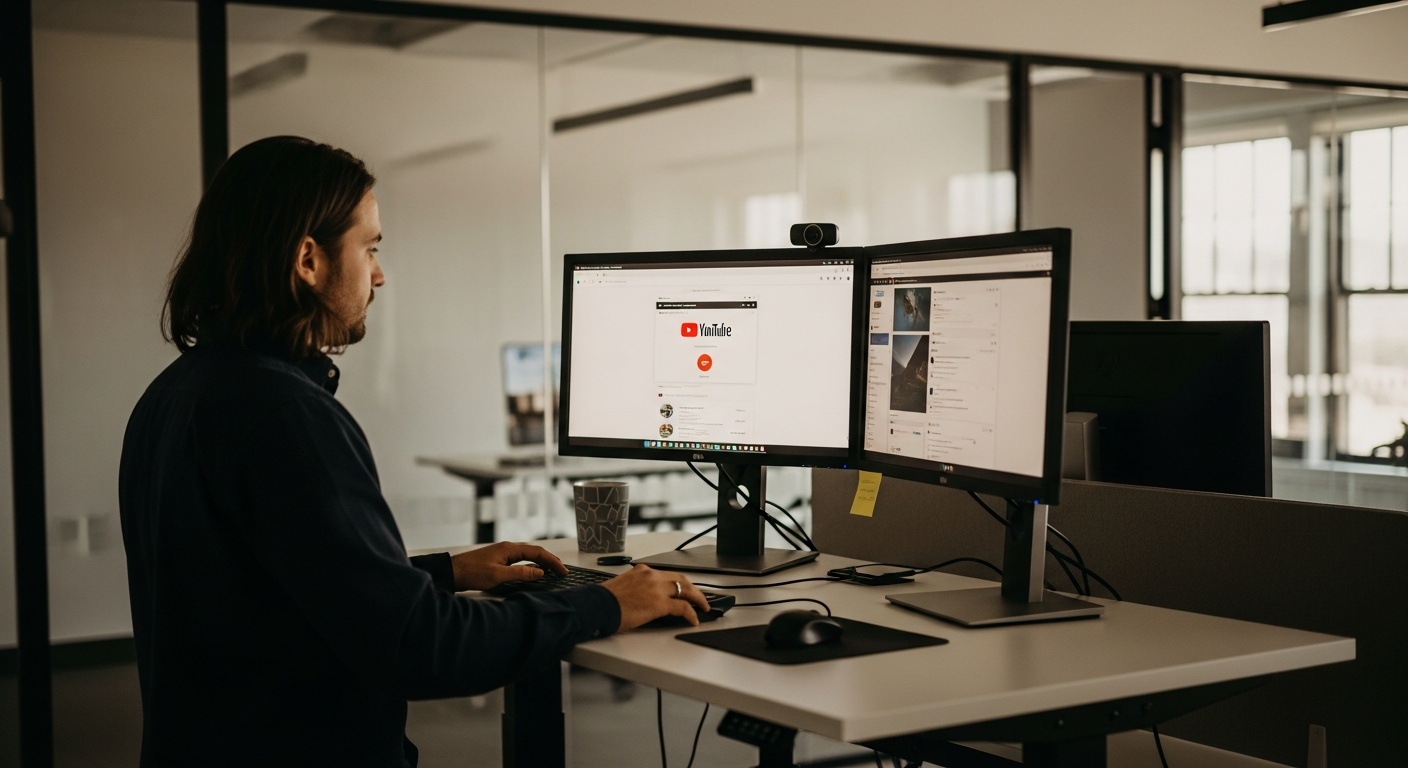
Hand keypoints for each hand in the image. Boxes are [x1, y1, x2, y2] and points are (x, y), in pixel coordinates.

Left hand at [450, 542, 566, 591]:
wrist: (452, 572)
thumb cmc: (472, 573)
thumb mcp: (498, 576)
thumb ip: (520, 573)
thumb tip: (540, 572)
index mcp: (509, 549)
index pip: (537, 552)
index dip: (552, 561)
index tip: (563, 570)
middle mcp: (507, 548)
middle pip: (534, 552)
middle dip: (550, 560)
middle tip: (562, 571)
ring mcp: (502, 553)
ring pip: (527, 555)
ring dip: (541, 562)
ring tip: (552, 571)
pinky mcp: (498, 560)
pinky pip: (520, 560)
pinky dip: (530, 565)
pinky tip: (533, 572)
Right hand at [601, 565, 710, 631]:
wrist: (597, 607)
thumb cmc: (605, 601)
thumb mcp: (623, 587)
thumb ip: (638, 588)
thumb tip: (646, 599)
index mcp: (642, 571)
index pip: (667, 575)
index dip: (679, 583)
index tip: (684, 589)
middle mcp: (651, 576)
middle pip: (681, 579)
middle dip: (693, 589)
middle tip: (700, 598)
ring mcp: (656, 588)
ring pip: (686, 590)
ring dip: (697, 599)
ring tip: (703, 607)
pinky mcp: (659, 603)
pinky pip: (683, 607)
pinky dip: (692, 613)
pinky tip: (694, 620)